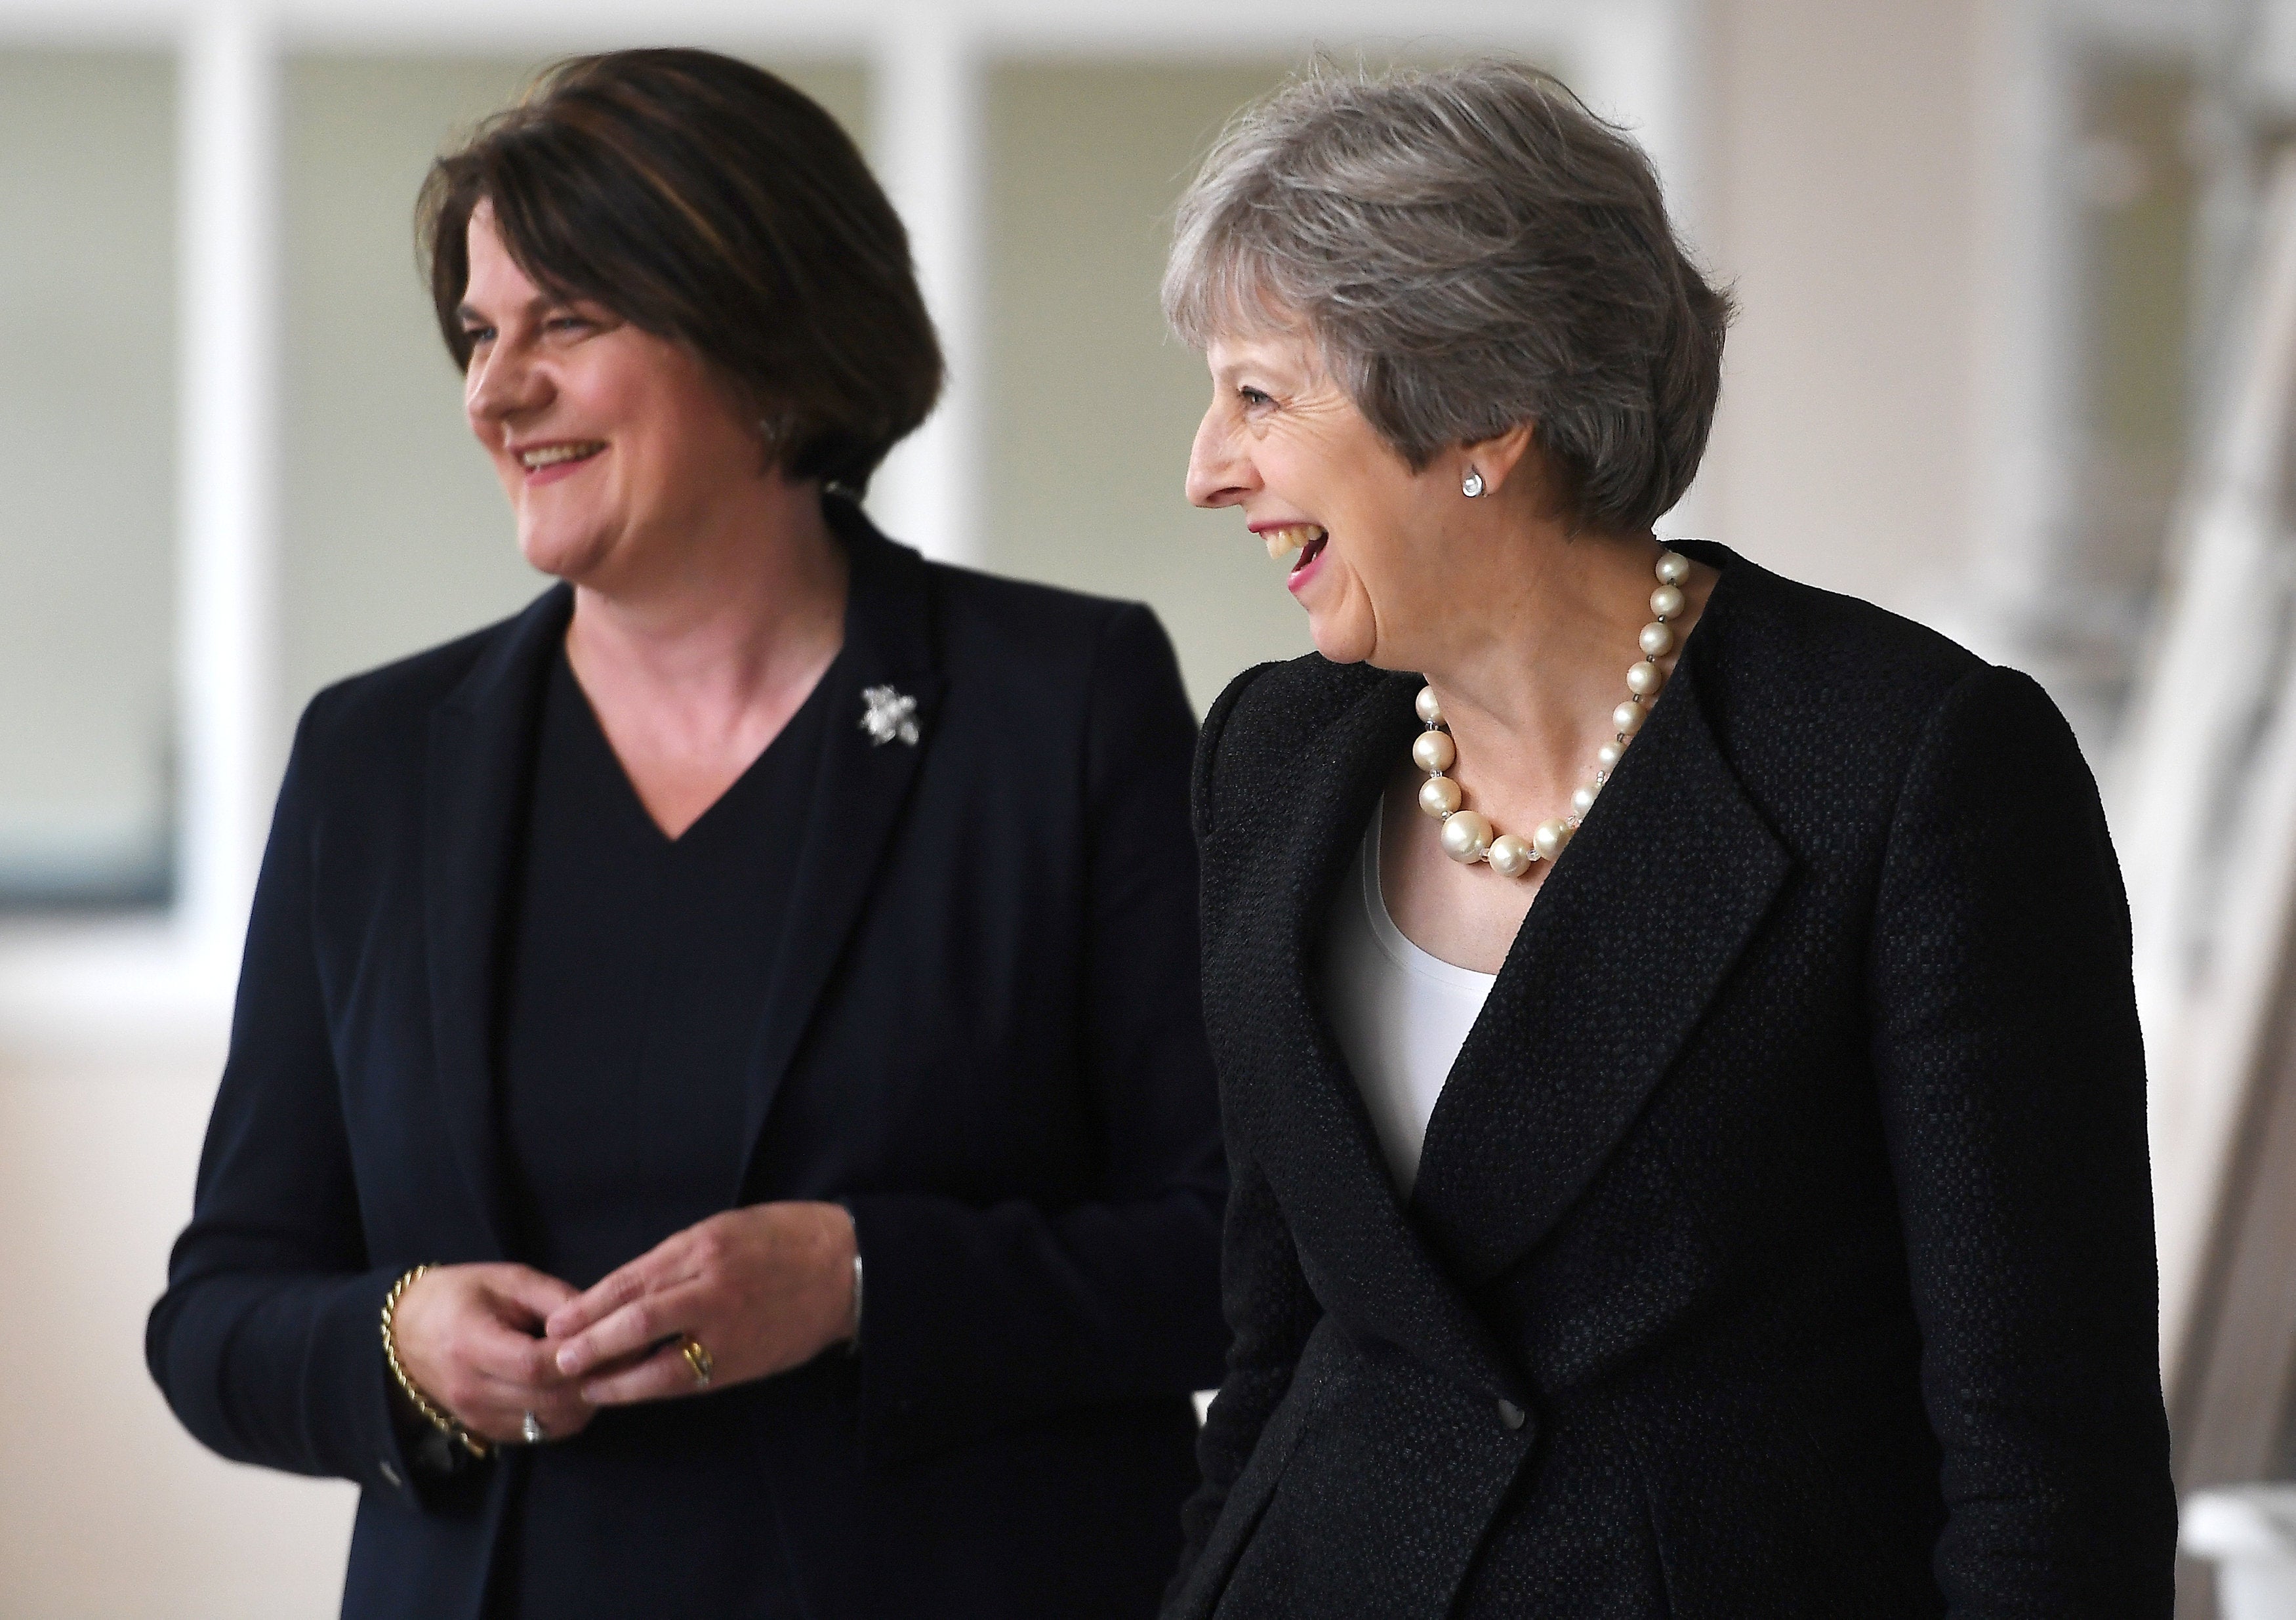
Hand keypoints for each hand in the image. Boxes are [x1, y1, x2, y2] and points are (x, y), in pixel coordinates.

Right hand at [390, 1263, 594, 1444]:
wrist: (408, 1328)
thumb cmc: (461, 1295)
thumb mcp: (510, 1280)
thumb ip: (557, 1299)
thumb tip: (605, 1320)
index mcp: (469, 1345)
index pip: (533, 1365)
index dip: (578, 1356)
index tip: (613, 1338)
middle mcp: (469, 1390)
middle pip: (545, 1399)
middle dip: (592, 1380)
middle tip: (627, 1357)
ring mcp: (475, 1417)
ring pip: (548, 1423)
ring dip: (586, 1402)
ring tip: (608, 1371)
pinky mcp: (486, 1430)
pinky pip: (539, 1433)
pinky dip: (568, 1415)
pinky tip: (582, 1388)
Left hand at [544, 1202, 857, 1405]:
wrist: (845, 1268)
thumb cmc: (782, 1239)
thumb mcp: (724, 1229)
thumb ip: (676, 1259)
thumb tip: (624, 1292)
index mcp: (704, 1248)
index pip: (631, 1281)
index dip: (589, 1306)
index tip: (558, 1322)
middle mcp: (713, 1289)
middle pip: (637, 1322)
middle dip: (591, 1344)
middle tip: (557, 1359)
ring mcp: (730, 1331)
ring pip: (660, 1365)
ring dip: (617, 1380)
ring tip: (587, 1386)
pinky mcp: (744, 1363)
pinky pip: (689, 1381)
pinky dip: (654, 1389)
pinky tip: (632, 1392)